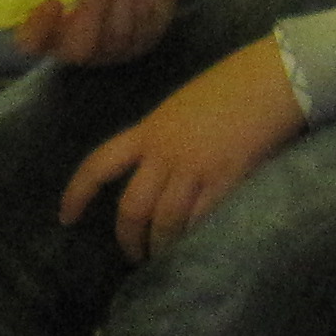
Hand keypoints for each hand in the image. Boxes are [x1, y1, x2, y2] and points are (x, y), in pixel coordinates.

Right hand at [19, 0, 183, 67]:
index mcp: (49, 35)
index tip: (52, 2)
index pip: (34, 45)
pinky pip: (143, 15)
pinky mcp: (143, 40)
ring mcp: (113, 51)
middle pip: (80, 46)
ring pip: (119, 29)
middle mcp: (79, 51)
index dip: (39, 30)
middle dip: (91, 11)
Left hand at [61, 36, 304, 260]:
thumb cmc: (229, 88)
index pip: (98, 165)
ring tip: (164, 258)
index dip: (77, 194)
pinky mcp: (227, 179)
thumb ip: (161, 138)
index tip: (65, 218)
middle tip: (134, 255)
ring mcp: (195, 167)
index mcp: (148, 131)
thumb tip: (154, 170)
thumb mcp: (178, 108)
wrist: (270, 78)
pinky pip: (201, 219)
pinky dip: (192, 238)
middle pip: (131, 207)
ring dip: (160, 246)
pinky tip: (193, 247)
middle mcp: (164, 152)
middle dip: (128, 237)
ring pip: (164, 220)